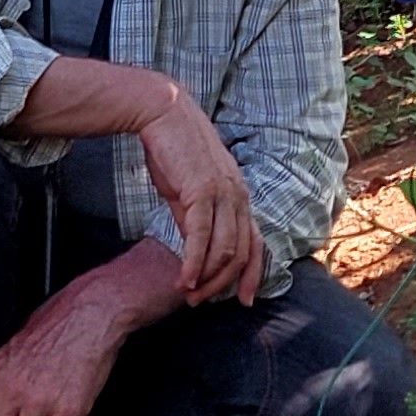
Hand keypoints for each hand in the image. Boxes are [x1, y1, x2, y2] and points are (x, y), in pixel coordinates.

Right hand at [131, 89, 267, 304]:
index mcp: (239, 194)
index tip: (244, 299)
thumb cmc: (172, 148)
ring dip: (206, 278)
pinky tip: (184, 279)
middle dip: (223, 284)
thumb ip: (195, 216)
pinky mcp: (202, 191)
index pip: (255, 243)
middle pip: (241, 253)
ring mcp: (223, 193)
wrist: (161, 113)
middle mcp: (238, 195)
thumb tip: (194, 246)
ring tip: (188, 294)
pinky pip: (201, 237)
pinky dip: (194, 263)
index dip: (252, 275)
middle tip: (201, 302)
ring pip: (224, 250)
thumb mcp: (189, 188)